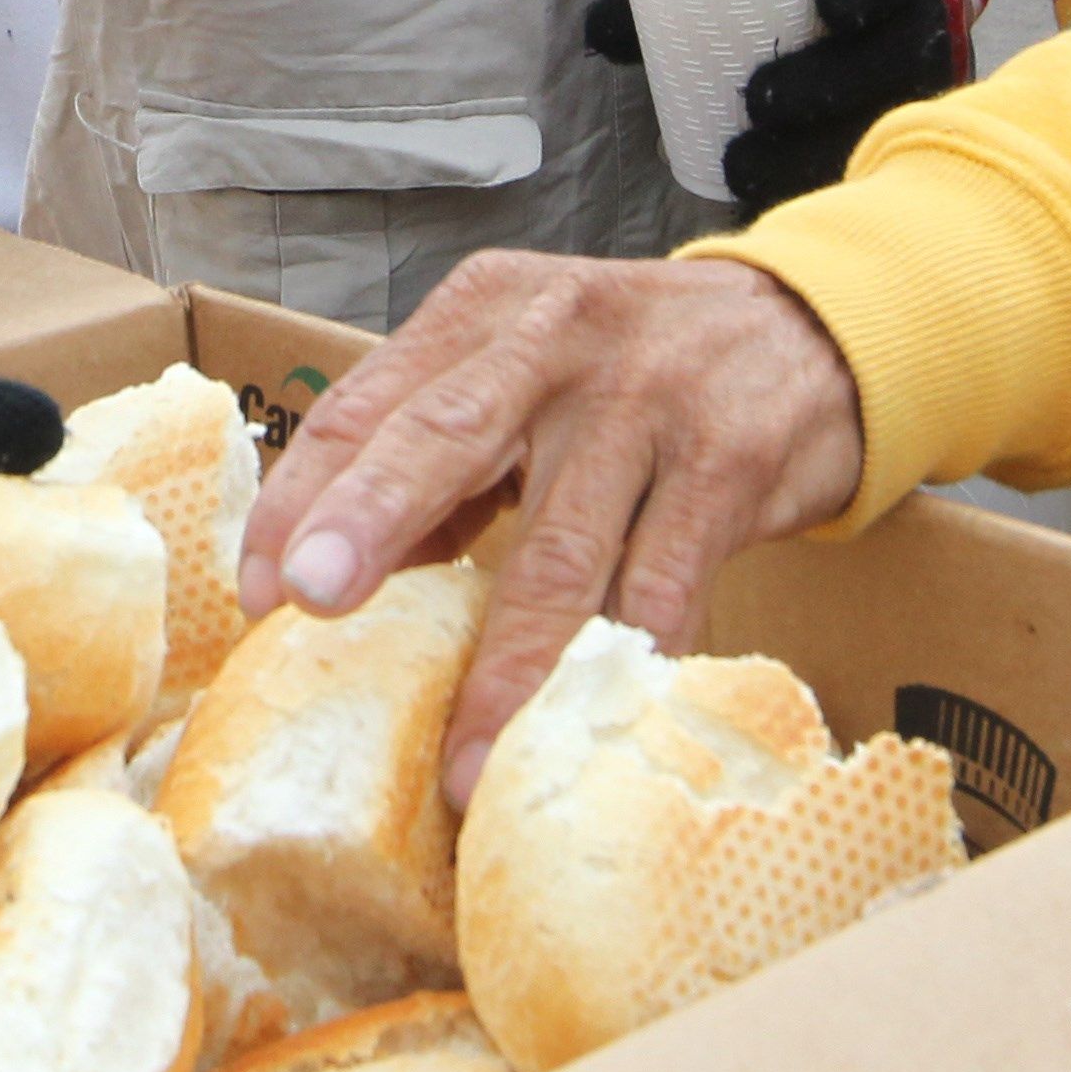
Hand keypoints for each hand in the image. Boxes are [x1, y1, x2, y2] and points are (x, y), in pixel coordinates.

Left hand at [238, 252, 866, 805]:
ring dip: (506, 666)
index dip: (306, 495)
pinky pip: (664, 586)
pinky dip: (617, 666)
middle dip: (370, 520)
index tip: (256, 587)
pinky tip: (579, 730)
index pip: (370, 401)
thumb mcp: (527, 371)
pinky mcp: (727, 466)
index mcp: (486, 313)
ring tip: (463, 758)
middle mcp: (558, 342)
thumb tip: (340, 571)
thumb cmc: (638, 367)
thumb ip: (443, 457)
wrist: (814, 328)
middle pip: (447, 435)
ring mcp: (648, 403)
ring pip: (561, 547)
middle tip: (308, 600)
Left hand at [585, 0, 956, 217]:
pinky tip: (770, 208)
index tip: (829, 3)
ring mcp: (916, 91)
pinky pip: (872, 169)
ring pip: (878, 121)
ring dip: (812, 147)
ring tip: (741, 167)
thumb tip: (596, 30)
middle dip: (825, 82)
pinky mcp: (904, 139)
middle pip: (887, 57)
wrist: (878, 12)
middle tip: (758, 102)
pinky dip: (820, 188)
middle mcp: (914, 25)